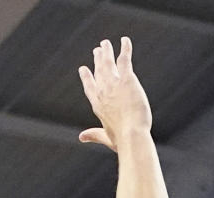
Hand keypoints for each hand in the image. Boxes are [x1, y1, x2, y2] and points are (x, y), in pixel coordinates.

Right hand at [78, 36, 151, 150]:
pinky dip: (125, 48)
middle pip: (98, 71)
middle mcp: (103, 91)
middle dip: (97, 60)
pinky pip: (124, 58)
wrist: (132, 135)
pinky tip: (125, 40)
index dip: (87, 77)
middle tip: (97, 51)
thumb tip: (81, 137)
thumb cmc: (121, 140)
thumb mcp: (106, 138)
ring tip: (106, 43)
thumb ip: (94, 135)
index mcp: (98, 105)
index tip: (83, 69)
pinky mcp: (127, 79)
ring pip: (108, 62)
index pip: (90, 87)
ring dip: (107, 51)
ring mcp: (114, 83)